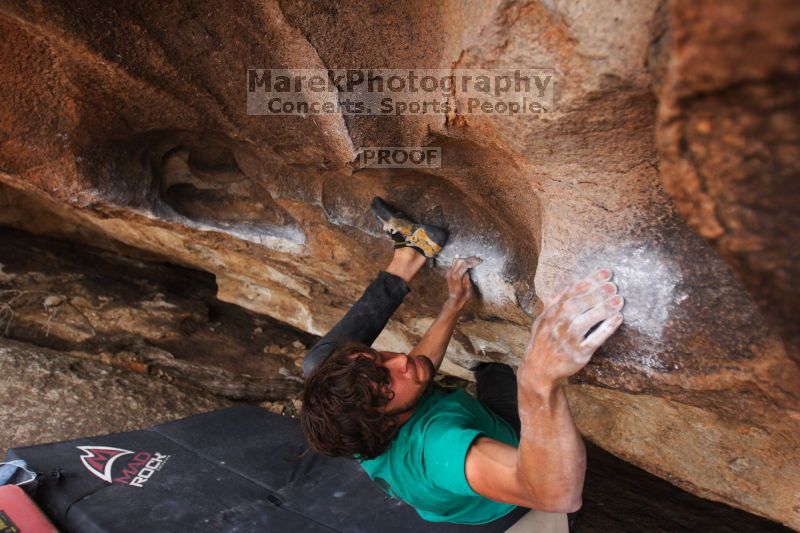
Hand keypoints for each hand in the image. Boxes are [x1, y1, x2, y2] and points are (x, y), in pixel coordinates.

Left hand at [444, 257, 481, 312]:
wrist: (454, 300)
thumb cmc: (462, 296)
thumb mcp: (467, 288)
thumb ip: (466, 278)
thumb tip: (467, 269)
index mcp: (456, 277)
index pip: (464, 264)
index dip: (473, 261)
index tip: (479, 260)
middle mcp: (451, 273)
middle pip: (460, 261)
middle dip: (470, 258)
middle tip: (478, 258)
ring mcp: (449, 273)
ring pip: (457, 261)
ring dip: (465, 258)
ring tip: (474, 257)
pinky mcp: (449, 273)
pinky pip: (453, 264)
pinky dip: (458, 260)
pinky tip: (460, 256)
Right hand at [521, 269, 623, 391]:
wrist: (539, 369)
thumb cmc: (543, 341)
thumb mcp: (543, 319)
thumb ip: (555, 302)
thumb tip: (569, 284)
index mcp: (552, 313)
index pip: (571, 292)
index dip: (589, 281)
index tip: (605, 273)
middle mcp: (559, 325)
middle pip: (578, 304)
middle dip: (597, 293)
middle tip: (614, 286)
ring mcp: (568, 340)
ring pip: (586, 321)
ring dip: (603, 309)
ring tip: (619, 300)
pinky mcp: (579, 354)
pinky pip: (594, 340)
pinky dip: (606, 329)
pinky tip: (617, 319)